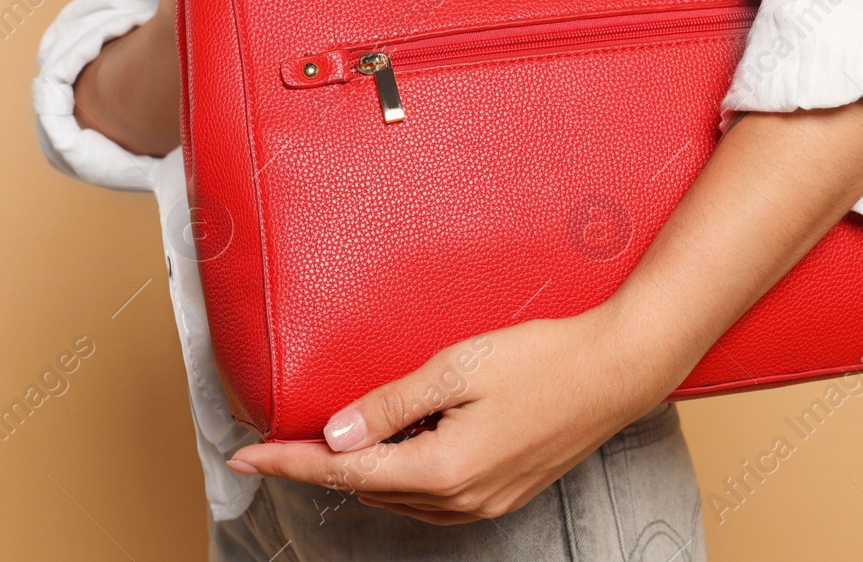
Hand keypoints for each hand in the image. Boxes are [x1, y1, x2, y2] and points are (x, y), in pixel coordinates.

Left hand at [226, 303, 678, 524]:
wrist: (617, 371)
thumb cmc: (542, 359)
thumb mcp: (456, 369)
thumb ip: (391, 404)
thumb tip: (337, 436)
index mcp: (443, 469)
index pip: (344, 473)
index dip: (288, 464)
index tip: (244, 458)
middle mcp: (462, 499)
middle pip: (369, 490)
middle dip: (324, 466)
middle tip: (284, 436)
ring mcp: (486, 502)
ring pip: (400, 498)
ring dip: (364, 472)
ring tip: (336, 437)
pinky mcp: (504, 493)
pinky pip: (434, 497)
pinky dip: (402, 477)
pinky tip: (398, 446)